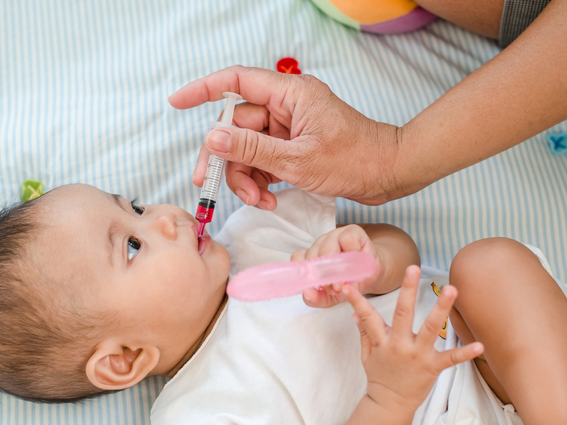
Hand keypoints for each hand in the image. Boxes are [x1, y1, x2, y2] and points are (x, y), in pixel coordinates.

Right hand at [169, 66, 401, 207]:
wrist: (389, 174)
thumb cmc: (355, 160)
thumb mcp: (298, 160)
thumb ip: (252, 149)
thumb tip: (212, 138)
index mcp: (289, 95)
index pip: (236, 82)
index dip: (203, 90)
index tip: (177, 102)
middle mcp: (287, 107)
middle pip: (236, 125)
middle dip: (225, 157)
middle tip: (209, 183)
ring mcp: (290, 129)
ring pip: (248, 148)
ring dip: (245, 177)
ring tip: (258, 201)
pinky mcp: (295, 148)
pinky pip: (264, 161)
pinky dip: (261, 182)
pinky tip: (269, 200)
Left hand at [290, 225, 384, 307]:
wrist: (372, 275)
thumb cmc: (349, 283)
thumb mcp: (331, 297)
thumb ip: (317, 298)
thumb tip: (308, 294)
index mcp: (311, 257)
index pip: (298, 259)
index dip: (305, 273)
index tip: (313, 287)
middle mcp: (320, 244)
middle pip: (313, 255)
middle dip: (323, 275)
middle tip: (335, 288)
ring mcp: (334, 236)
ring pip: (327, 247)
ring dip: (337, 267)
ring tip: (346, 279)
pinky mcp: (351, 231)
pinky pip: (347, 239)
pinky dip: (352, 252)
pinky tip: (357, 261)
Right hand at [343, 266, 483, 412]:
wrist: (390, 404)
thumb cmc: (379, 377)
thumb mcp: (367, 354)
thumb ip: (364, 332)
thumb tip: (355, 314)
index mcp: (382, 341)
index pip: (368, 316)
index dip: (357, 301)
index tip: (347, 286)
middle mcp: (400, 345)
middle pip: (403, 313)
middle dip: (408, 290)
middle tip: (413, 268)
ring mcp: (417, 355)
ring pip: (431, 328)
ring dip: (441, 308)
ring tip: (451, 289)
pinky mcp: (432, 367)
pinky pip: (451, 359)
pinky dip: (465, 352)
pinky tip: (480, 345)